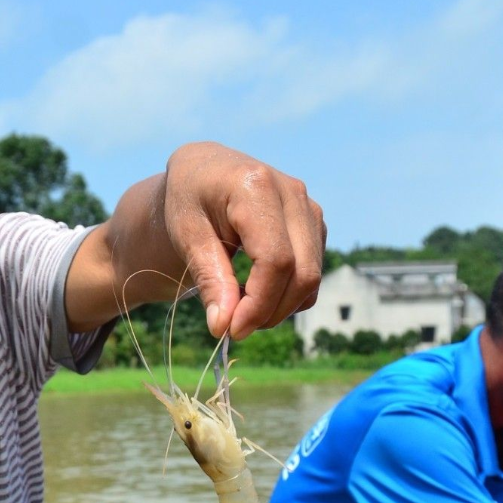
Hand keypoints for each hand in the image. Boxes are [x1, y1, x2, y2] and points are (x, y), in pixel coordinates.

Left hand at [162, 142, 324, 340]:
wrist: (204, 172)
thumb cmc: (188, 200)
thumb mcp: (187, 237)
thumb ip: (209, 279)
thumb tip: (224, 327)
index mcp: (256, 186)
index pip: (276, 260)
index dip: (258, 304)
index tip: (231, 330)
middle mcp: (292, 193)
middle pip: (302, 272)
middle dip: (270, 311)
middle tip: (233, 327)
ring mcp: (309, 208)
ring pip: (311, 277)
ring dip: (279, 307)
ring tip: (239, 308)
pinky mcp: (314, 224)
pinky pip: (312, 273)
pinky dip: (288, 295)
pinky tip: (256, 293)